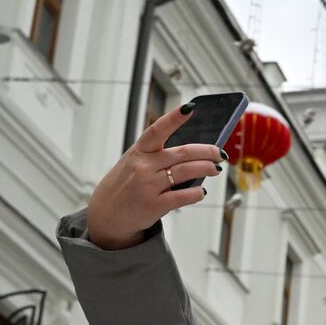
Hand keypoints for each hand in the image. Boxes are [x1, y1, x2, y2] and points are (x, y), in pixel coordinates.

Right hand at [86, 104, 225, 249]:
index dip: (173, 119)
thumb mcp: (132, 164)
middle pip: (182, 154)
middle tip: (219, 153)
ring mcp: (148, 186)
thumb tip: (193, 156)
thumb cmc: (124, 187)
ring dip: (206, 168)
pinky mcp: (154, 205)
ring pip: (186, 172)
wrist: (106, 215)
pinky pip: (183, 196)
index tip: (189, 108)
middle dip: (206, 151)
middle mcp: (143, 167)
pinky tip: (201, 191)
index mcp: (138, 152)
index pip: (157, 131)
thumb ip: (156, 158)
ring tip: (215, 169)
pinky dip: (196, 193)